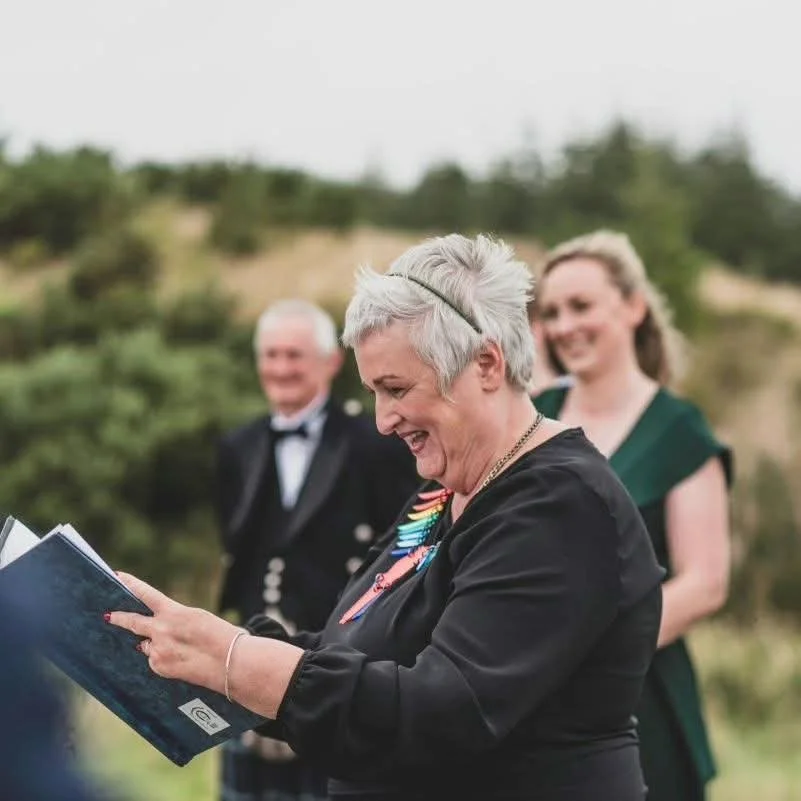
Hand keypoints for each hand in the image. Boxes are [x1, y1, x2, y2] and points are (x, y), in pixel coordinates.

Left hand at [107, 572, 240, 693]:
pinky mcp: (159, 667)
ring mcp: (158, 650)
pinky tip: (180, 661)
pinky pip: (154, 661)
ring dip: (154, 644)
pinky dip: (162, 660)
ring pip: (146, 645)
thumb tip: (163, 631)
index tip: (118, 576)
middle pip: (133, 622)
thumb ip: (178, 622)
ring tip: (176, 648)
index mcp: (174, 612)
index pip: (146, 594)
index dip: (131, 584)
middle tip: (109, 615)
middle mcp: (161, 630)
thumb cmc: (223, 638)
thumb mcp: (200, 619)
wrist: (232, 663)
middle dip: (119, 618)